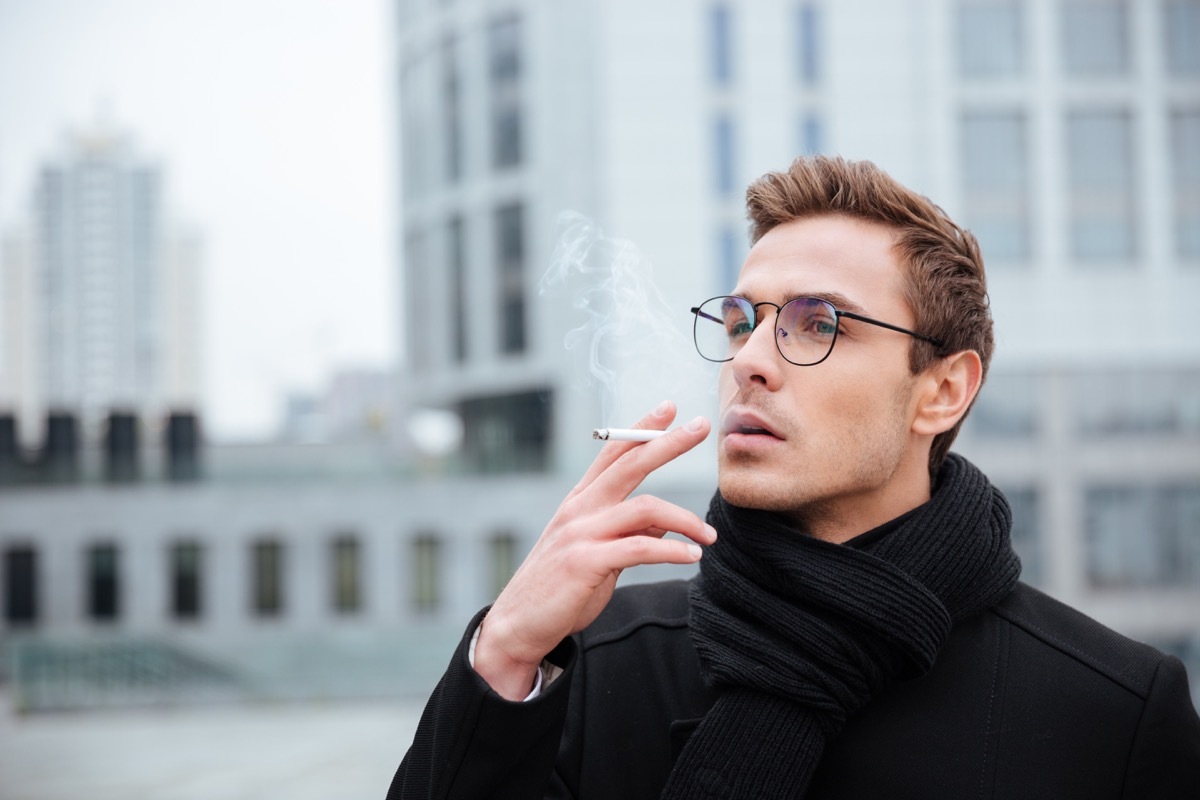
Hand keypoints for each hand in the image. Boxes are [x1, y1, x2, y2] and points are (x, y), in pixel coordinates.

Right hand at [473, 400, 715, 699]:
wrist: (519, 624)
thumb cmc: (560, 588)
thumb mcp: (597, 552)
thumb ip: (628, 530)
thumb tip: (666, 521)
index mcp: (580, 501)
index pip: (613, 452)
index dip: (642, 428)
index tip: (669, 408)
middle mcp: (579, 509)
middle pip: (630, 464)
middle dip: (668, 442)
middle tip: (701, 426)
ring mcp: (580, 533)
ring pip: (644, 507)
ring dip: (684, 519)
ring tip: (709, 536)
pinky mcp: (586, 562)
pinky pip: (640, 547)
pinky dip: (672, 550)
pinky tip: (692, 557)